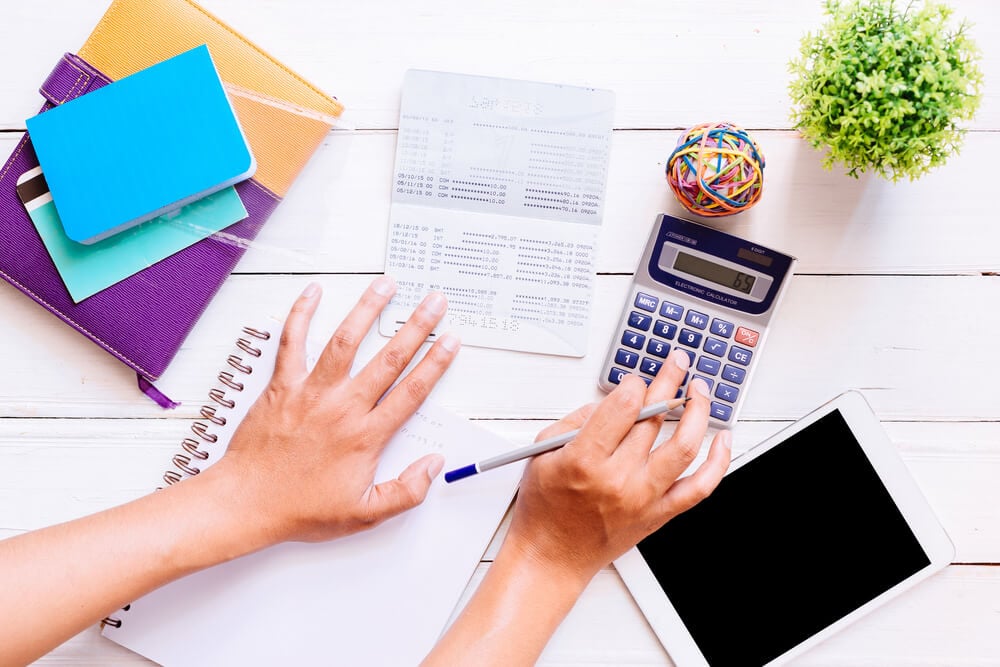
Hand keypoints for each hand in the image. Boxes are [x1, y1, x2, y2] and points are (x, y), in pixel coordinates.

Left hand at [205, 277, 459, 544]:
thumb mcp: (363, 514)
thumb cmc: (300, 509)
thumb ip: (405, 492)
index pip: (411, 392)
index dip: (436, 364)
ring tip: (387, 285)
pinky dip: (301, 314)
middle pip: (388, 359)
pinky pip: (292, 342)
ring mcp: (311, 392)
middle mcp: (342, 407)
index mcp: (365, 436)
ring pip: (345, 341)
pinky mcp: (282, 386)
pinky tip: (313, 292)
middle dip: (416, 327)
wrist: (246, 502)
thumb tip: (433, 466)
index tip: (451, 342)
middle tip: (434, 303)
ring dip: (368, 310)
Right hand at [504, 349, 730, 582]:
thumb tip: (614, 400)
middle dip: (668, 382)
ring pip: (684, 446)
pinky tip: (723, 439)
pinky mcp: (659, 514)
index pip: (623, 406)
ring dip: (698, 411)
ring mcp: (643, 498)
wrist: (552, 556)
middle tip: (675, 364)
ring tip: (700, 390)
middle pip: (653, 419)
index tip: (634, 379)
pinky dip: (718, 463)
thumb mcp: (543, 452)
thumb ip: (577, 420)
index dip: (634, 383)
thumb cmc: (545, 508)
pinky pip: (699, 488)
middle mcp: (618, 479)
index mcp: (585, 460)